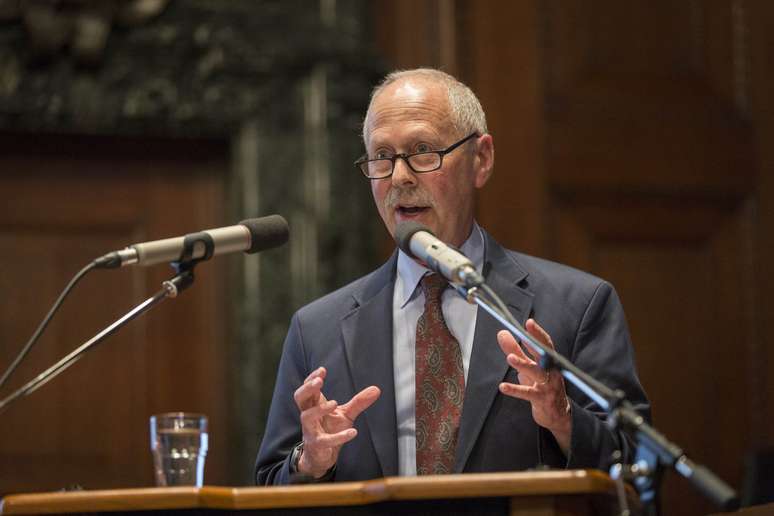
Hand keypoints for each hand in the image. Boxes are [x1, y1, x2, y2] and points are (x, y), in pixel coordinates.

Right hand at [293, 367, 380, 477]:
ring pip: (307, 416)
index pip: (308, 388)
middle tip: (319, 381)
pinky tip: (352, 432)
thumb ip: (359, 402)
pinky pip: (325, 440)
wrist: (321, 456)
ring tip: (334, 403)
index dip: (312, 378)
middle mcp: (309, 415)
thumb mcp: (346, 414)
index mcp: (314, 404)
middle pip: (300, 397)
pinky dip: (339, 436)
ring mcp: (311, 430)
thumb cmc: (330, 430)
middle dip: (308, 388)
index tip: (322, 370)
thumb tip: (376, 389)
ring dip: (319, 409)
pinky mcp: (317, 444)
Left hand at [497, 319, 571, 453]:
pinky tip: (502, 386)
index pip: (545, 344)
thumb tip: (502, 333)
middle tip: (523, 334)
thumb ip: (515, 350)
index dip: (538, 333)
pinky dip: (515, 390)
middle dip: (535, 344)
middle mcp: (551, 371)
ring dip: (523, 365)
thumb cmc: (541, 386)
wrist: (557, 415)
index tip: (529, 322)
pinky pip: (527, 393)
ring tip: (510, 358)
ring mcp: (548, 386)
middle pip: (544, 355)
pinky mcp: (541, 400)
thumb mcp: (527, 367)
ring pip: (536, 373)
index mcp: (550, 361)